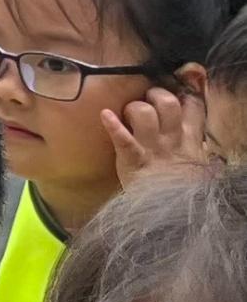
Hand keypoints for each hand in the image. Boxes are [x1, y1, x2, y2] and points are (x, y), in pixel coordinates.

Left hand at [107, 88, 222, 187]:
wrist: (170, 214)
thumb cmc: (178, 187)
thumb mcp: (195, 164)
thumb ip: (193, 145)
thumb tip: (195, 130)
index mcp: (189, 140)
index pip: (193, 105)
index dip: (183, 91)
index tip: (174, 88)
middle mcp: (172, 140)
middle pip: (167, 102)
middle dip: (155, 94)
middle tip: (146, 100)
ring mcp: (153, 149)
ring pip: (144, 113)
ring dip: (133, 108)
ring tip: (128, 115)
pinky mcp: (134, 160)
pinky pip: (124, 139)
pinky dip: (114, 126)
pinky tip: (105, 115)